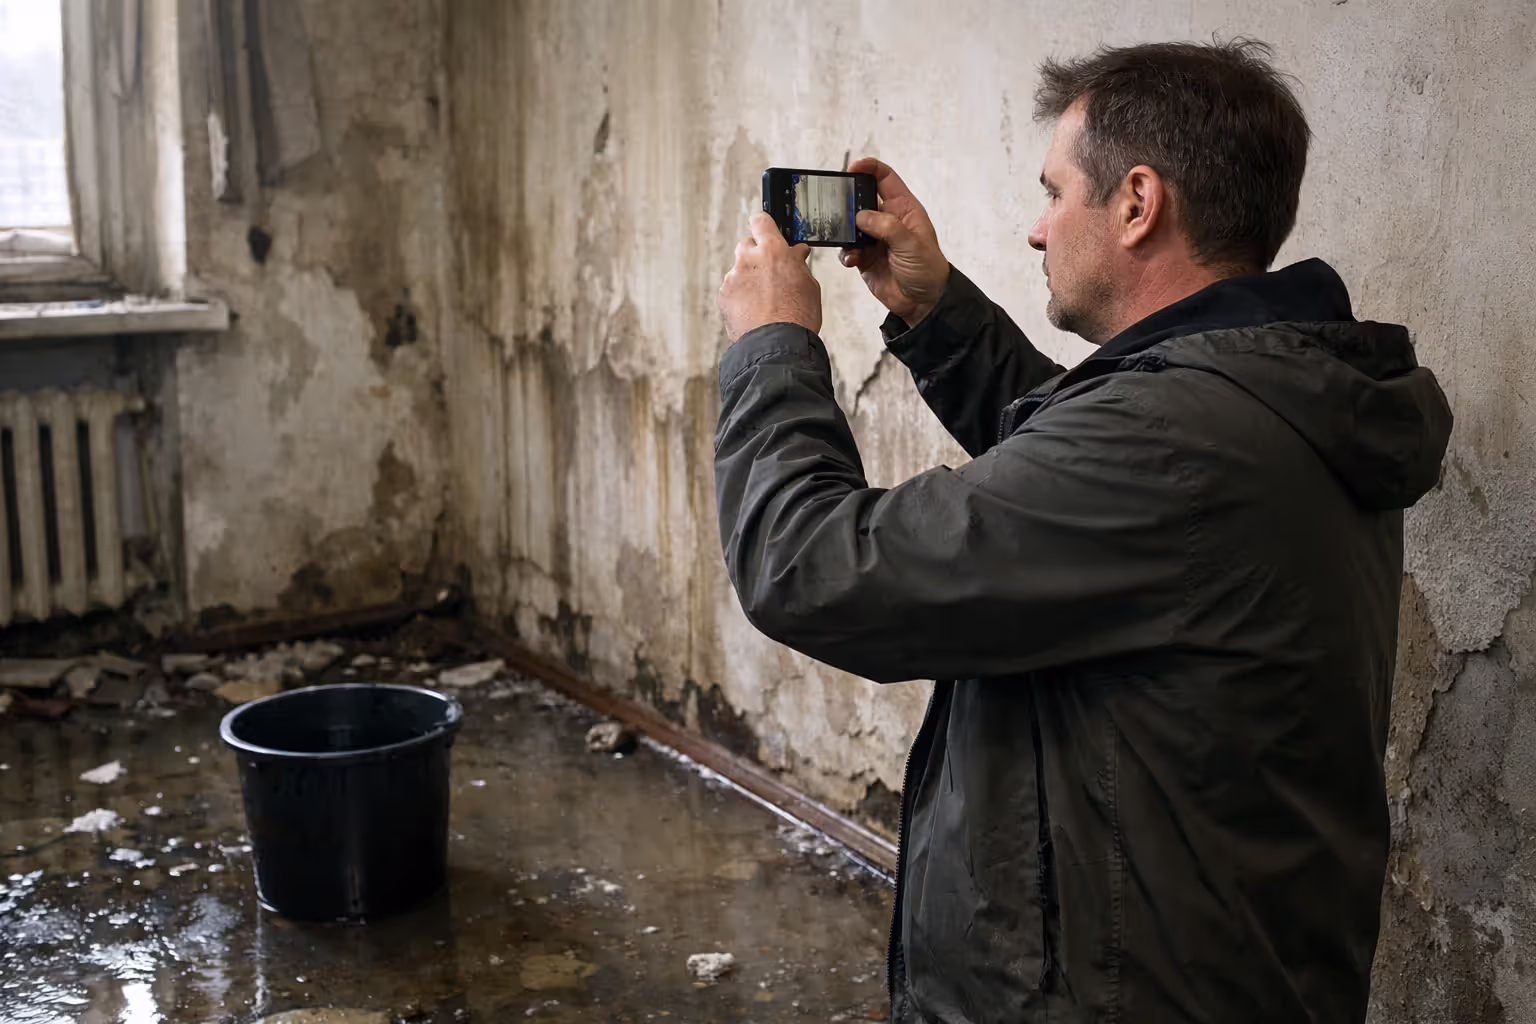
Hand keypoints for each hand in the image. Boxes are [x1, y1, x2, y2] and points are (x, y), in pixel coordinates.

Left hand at [719, 212, 822, 341]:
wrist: (777, 345)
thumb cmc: (797, 316)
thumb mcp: (809, 284)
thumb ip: (798, 263)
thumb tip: (796, 253)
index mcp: (773, 250)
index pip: (761, 221)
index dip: (764, 225)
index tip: (766, 230)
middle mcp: (749, 259)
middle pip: (747, 245)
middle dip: (756, 256)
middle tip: (769, 274)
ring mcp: (733, 277)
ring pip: (739, 271)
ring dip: (748, 280)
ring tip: (764, 302)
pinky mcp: (723, 296)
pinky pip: (731, 290)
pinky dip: (740, 298)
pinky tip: (754, 311)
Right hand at [840, 159, 949, 325]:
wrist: (923, 302)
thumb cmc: (927, 269)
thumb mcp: (911, 244)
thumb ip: (887, 227)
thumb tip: (861, 216)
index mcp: (903, 208)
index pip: (885, 178)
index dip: (869, 168)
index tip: (853, 168)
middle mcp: (887, 220)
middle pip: (861, 199)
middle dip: (848, 201)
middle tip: (838, 207)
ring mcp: (874, 238)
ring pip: (850, 225)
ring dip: (845, 231)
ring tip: (848, 239)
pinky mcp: (864, 257)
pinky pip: (848, 249)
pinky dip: (846, 253)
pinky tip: (853, 260)